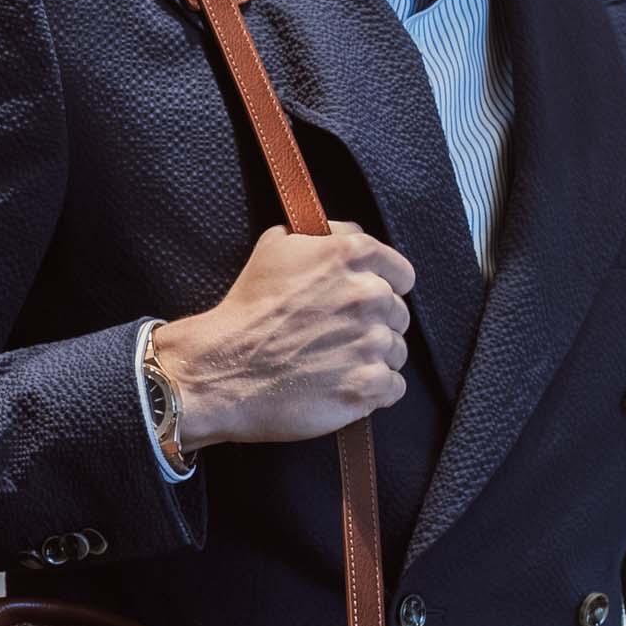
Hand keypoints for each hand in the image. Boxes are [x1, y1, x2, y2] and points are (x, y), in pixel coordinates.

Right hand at [150, 219, 415, 448]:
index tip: (364, 303)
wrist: (223, 369)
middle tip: (339, 337)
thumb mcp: (276, 245)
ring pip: (397, 352)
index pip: (402, 274)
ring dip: (375, 359)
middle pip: (399, 315)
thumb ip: (325, 235)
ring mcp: (371, 343)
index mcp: (352, 256)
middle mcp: (369, 295)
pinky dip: (375, 391)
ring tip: (337, 364)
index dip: (384, 288)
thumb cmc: (247, 308)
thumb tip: (350, 236)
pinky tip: (345, 387)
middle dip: (375, 325)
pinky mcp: (367, 386)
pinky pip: (394, 387)